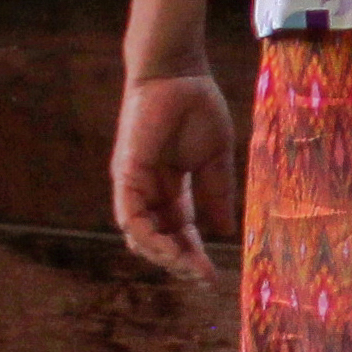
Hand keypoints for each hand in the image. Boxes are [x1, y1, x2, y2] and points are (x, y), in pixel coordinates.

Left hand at [112, 70, 236, 281]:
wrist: (180, 73)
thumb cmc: (197, 108)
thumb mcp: (215, 159)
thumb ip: (216, 195)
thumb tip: (225, 232)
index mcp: (171, 189)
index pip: (180, 232)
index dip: (195, 255)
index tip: (213, 278)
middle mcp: (148, 192)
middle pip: (158, 240)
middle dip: (180, 263)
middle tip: (203, 277)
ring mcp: (134, 184)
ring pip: (140, 235)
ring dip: (164, 256)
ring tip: (189, 267)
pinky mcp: (126, 173)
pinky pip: (130, 215)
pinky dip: (147, 236)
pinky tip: (168, 249)